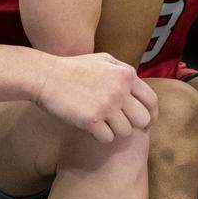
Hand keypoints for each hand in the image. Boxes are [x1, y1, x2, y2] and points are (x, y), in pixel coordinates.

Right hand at [32, 52, 157, 142]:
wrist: (45, 76)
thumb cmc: (73, 68)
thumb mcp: (103, 60)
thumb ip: (123, 71)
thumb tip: (138, 86)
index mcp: (125, 74)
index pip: (151, 101)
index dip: (151, 115)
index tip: (146, 123)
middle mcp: (120, 89)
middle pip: (143, 120)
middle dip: (134, 125)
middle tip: (122, 126)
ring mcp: (106, 105)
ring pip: (126, 132)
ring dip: (115, 131)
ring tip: (102, 123)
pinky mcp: (92, 119)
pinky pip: (108, 138)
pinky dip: (101, 137)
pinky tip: (92, 128)